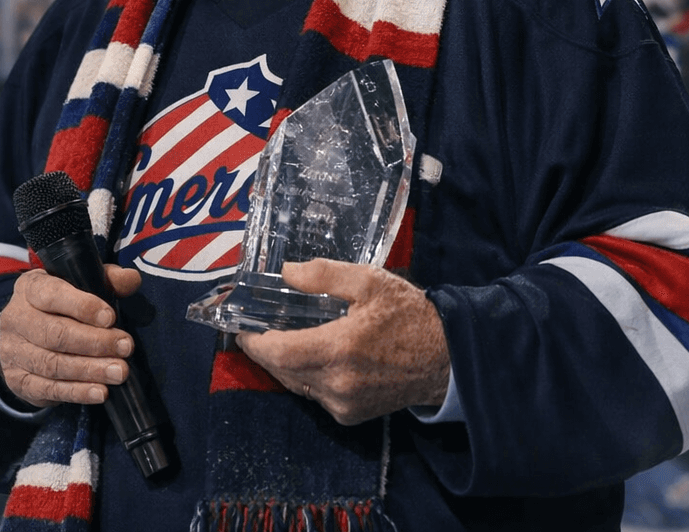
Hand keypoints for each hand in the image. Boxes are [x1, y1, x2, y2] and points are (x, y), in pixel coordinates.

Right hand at [0, 266, 141, 408]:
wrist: (24, 337)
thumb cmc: (60, 306)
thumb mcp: (79, 285)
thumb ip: (107, 280)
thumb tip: (132, 279)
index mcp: (30, 288)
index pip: (51, 294)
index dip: (82, 306)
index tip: (110, 318)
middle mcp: (16, 318)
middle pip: (55, 333)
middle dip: (95, 343)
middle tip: (125, 347)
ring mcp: (12, 352)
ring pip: (52, 364)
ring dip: (90, 370)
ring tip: (119, 371)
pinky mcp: (17, 380)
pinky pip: (48, 389)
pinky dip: (76, 392)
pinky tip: (100, 391)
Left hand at [236, 259, 449, 426]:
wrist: (446, 357)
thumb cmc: (409, 315)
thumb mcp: (369, 281)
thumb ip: (324, 275)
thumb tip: (286, 273)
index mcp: (340, 349)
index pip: (279, 352)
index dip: (255, 342)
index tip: (241, 329)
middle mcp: (337, 384)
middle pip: (282, 371)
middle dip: (264, 352)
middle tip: (253, 332)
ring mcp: (344, 404)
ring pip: (296, 385)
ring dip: (282, 365)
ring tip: (276, 342)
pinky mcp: (351, 415)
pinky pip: (315, 395)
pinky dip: (304, 377)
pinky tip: (307, 357)